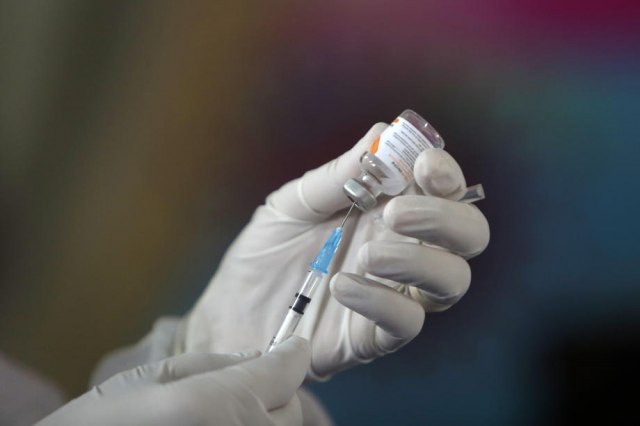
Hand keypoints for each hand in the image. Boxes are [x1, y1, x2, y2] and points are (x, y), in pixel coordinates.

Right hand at [38, 337, 309, 425]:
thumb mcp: (156, 376)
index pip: (287, 372)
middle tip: (246, 382)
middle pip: (291, 409)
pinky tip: (216, 425)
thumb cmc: (104, 419)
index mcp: (222, 405)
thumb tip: (259, 358)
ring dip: (264, 417)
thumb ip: (216, 364)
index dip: (290, 354)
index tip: (290, 345)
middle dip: (276, 390)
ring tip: (223, 411)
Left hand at [180, 122, 489, 378]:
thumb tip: (384, 132)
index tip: (423, 165)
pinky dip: (381, 300)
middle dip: (445, 217)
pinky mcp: (376, 336)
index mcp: (389, 211)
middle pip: (468, 235)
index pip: (444, 190)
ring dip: (419, 261)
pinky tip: (342, 285)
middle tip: (396, 212)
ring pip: (452, 281)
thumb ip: (339, 174)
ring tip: (366, 254)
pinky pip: (407, 322)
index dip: (446, 173)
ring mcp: (394, 294)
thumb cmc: (264, 254)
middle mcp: (403, 250)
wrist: (231, 314)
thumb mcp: (293, 203)